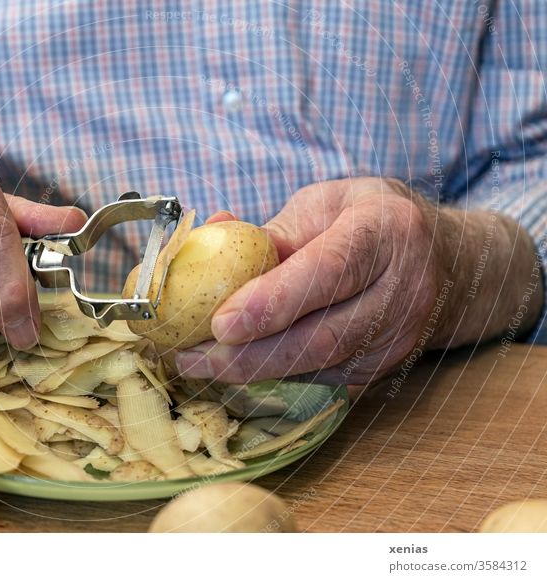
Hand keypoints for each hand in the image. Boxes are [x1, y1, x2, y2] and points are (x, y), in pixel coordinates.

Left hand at [175, 178, 542, 384]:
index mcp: (386, 232)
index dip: (273, 301)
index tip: (220, 322)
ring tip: (194, 361)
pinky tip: (231, 364)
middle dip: (246, 355)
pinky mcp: (381, 370)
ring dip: (249, 370)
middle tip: (186, 355)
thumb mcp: (328, 205)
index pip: (329, 271)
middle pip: (320, 336)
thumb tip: (211, 235)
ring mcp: (397, 339)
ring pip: (315, 366)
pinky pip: (318, 377)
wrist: (448, 264)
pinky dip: (270, 372)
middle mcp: (402, 292)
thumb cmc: (373, 222)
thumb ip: (273, 231)